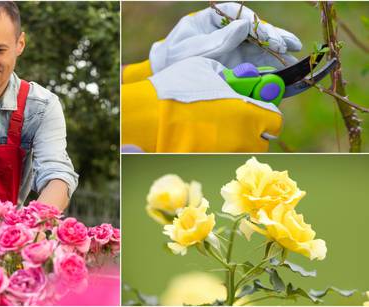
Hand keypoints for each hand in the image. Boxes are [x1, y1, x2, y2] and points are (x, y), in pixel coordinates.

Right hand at [122, 56, 281, 151]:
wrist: (148, 115)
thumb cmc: (177, 87)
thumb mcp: (207, 68)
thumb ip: (230, 75)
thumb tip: (237, 79)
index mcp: (249, 114)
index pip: (275, 122)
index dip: (266, 114)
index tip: (255, 109)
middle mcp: (241, 140)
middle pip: (261, 142)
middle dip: (252, 131)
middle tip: (233, 120)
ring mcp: (223, 155)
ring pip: (239, 152)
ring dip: (234, 142)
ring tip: (214, 130)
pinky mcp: (205, 164)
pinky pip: (219, 158)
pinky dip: (215, 151)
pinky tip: (199, 138)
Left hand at [149, 2, 301, 72]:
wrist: (169, 77)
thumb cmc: (174, 59)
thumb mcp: (189, 50)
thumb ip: (215, 40)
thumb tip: (244, 25)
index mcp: (213, 18)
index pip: (237, 14)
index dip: (253, 23)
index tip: (263, 35)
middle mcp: (228, 30)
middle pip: (255, 29)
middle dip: (272, 37)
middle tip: (288, 45)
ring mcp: (236, 46)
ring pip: (261, 46)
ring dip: (279, 52)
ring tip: (295, 58)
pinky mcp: (240, 63)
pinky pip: (259, 63)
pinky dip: (272, 68)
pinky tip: (287, 72)